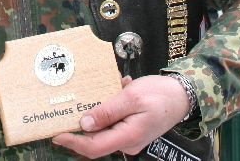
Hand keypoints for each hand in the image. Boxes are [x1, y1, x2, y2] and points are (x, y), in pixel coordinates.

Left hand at [51, 75, 191, 156]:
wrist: (183, 95)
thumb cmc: (160, 94)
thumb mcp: (132, 97)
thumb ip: (108, 111)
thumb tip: (86, 124)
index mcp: (128, 136)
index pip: (94, 147)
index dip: (74, 142)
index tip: (57, 135)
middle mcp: (128, 142)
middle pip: (96, 141)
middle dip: (79, 129)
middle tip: (64, 113)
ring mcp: (130, 138)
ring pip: (103, 131)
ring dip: (95, 116)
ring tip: (94, 96)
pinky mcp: (131, 130)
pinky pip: (113, 124)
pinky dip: (108, 111)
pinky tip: (115, 93)